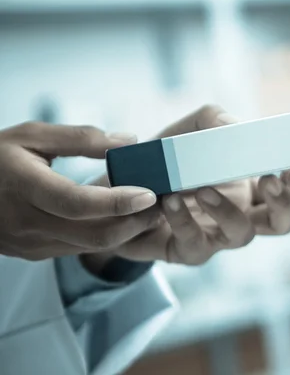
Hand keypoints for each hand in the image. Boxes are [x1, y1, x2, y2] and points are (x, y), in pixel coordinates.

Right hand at [0, 122, 158, 260]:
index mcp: (25, 188)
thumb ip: (80, 138)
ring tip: (150, 210)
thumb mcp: (31, 135)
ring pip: (91, 246)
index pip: (79, 203)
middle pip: (94, 235)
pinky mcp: (34, 254)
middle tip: (162, 204)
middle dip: (135, 223)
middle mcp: (28, 224)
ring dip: (126, 232)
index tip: (150, 193)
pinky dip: (107, 236)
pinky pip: (79, 249)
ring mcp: (30, 244)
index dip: (118, 201)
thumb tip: (129, 140)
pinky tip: (123, 219)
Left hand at [86, 105, 289, 266]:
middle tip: (271, 179)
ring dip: (227, 210)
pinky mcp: (188, 252)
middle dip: (283, 203)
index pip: (289, 184)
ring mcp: (217, 236)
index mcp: (250, 186)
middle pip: (283, 221)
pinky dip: (185, 220)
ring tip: (204, 188)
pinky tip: (170, 201)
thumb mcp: (187, 131)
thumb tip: (233, 124)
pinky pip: (195, 243)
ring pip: (241, 234)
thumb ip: (211, 120)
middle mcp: (242, 213)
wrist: (119, 192)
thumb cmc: (164, 160)